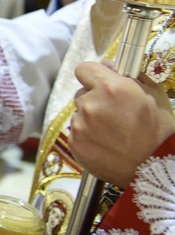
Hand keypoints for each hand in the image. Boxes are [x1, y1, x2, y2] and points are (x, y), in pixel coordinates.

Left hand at [69, 61, 174, 186]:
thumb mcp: (154, 95)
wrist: (153, 169)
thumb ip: (130, 76)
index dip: (92, 74)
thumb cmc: (159, 131)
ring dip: (90, 119)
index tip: (98, 81)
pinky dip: (87, 136)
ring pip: (79, 113)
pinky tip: (105, 143)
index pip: (84, 69)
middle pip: (82, 93)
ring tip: (112, 132)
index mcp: (111, 88)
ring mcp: (80, 125)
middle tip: (114, 114)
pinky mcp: (74, 143)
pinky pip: (76, 132)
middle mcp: (91, 104)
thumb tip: (109, 65)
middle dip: (95, 99)